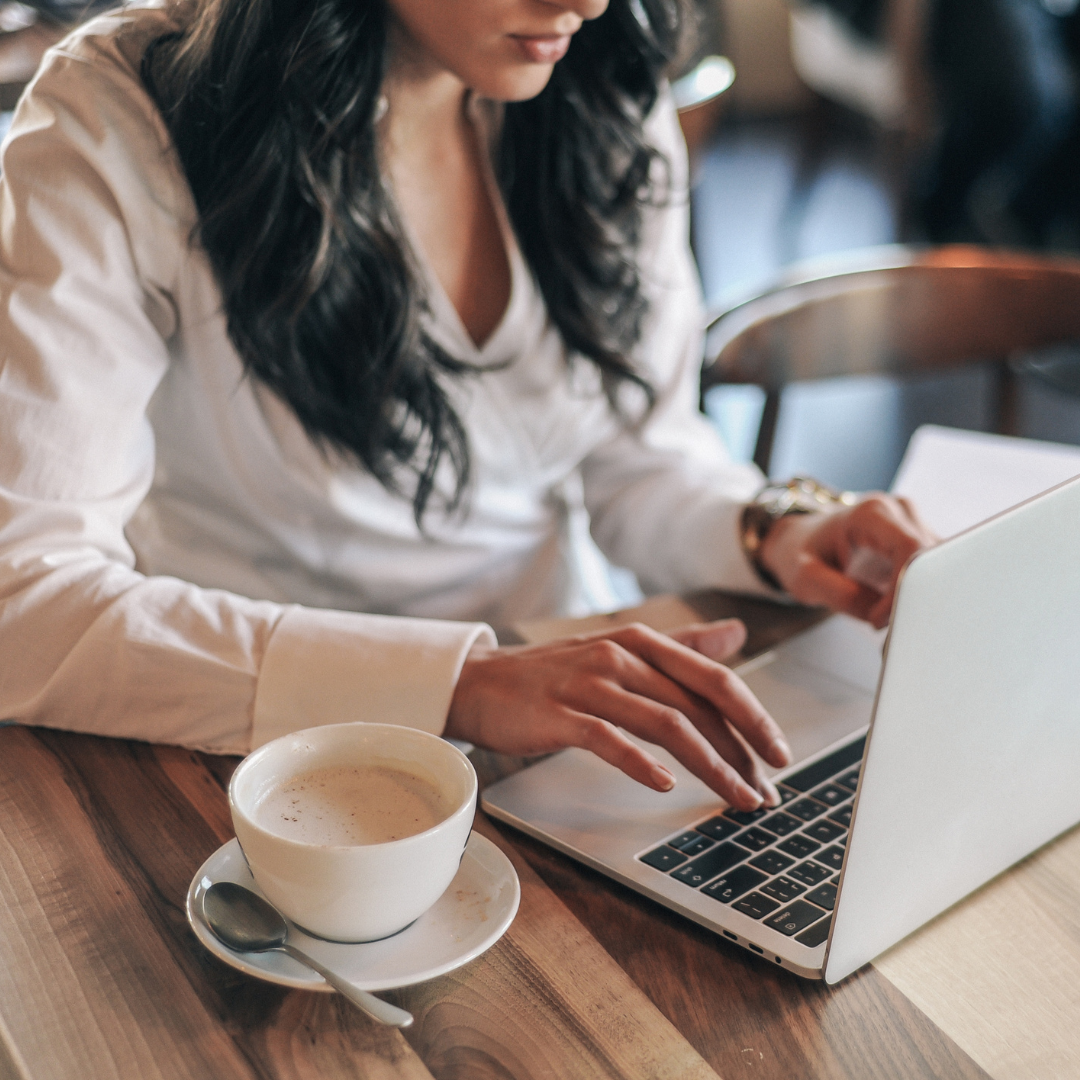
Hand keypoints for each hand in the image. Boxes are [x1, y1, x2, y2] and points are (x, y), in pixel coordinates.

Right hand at [445, 619, 790, 810]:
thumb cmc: (555, 673)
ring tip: (735, 798)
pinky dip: (642, 764)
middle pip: (697, 705)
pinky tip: (666, 785)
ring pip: (666, 724)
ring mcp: (590, 684)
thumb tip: (735, 634)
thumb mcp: (621, 649)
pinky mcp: (560, 714)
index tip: (780, 753)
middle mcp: (621, 656)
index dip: (753, 716)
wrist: (480, 683)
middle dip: (741, 752)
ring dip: (710, 766)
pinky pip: (610, 740)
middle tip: (766, 792)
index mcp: (642, 642)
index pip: (713, 678)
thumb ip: (680, 645)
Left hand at [758, 494, 936, 627]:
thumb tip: (880, 616)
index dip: (904, 587)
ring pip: (938, 567)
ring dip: (919, 599)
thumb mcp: (805, 577)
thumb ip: (841, 595)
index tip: (880, 619)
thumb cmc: (800, 553)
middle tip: (889, 629)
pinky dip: (919, 595)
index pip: (910, 548)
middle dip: (914, 598)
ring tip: (890, 621)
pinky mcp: (918, 542)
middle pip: (931, 558)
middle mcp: (899, 512)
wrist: (799, 539)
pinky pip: (932, 571)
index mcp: (871, 513)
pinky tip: (898, 612)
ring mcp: (912, 525)